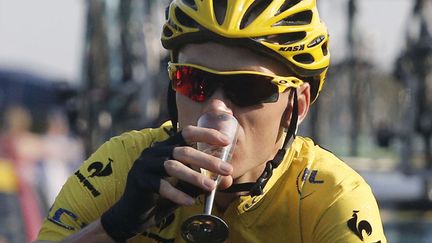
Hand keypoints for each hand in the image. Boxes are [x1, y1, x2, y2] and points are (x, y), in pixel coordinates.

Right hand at [100, 127, 232, 241]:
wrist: (136, 212)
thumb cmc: (165, 194)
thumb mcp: (187, 184)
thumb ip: (204, 179)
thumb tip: (228, 179)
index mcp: (167, 146)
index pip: (187, 133)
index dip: (206, 134)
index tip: (225, 141)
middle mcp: (155, 151)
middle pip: (183, 151)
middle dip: (207, 160)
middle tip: (227, 169)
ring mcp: (145, 164)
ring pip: (172, 166)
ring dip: (194, 177)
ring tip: (211, 187)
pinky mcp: (139, 179)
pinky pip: (160, 185)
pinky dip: (177, 193)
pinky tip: (189, 202)